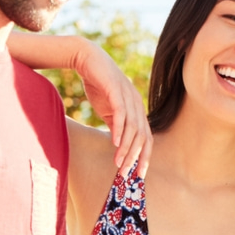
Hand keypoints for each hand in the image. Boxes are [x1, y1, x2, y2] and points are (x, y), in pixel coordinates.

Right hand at [77, 42, 151, 175]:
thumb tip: (119, 144)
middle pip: (142, 136)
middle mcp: (137, 103)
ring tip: (118, 163)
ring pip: (132, 128)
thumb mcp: (109, 109)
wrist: (87, 59)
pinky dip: (119, 129)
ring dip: (126, 148)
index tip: (138, 174)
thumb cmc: (99, 84)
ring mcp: (128, 96)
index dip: (144, 157)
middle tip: (126, 174)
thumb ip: (116, 125)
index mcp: (137, 109)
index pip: (146, 138)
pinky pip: (121, 113)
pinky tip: (114, 143)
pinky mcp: (116, 90)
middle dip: (135, 158)